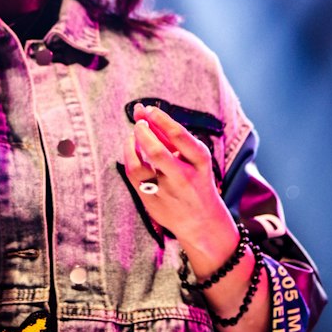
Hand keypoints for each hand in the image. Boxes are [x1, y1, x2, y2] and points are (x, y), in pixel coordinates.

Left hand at [123, 103, 239, 270]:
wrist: (202, 221)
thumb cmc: (196, 180)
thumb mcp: (193, 158)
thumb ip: (168, 135)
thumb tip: (142, 110)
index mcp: (200, 161)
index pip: (178, 135)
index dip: (160, 119)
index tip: (149, 110)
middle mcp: (184, 177)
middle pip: (156, 151)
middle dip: (142, 132)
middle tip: (139, 123)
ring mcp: (167, 192)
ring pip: (140, 166)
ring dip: (131, 145)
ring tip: (133, 135)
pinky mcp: (153, 202)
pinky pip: (134, 177)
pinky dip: (129, 158)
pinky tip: (131, 150)